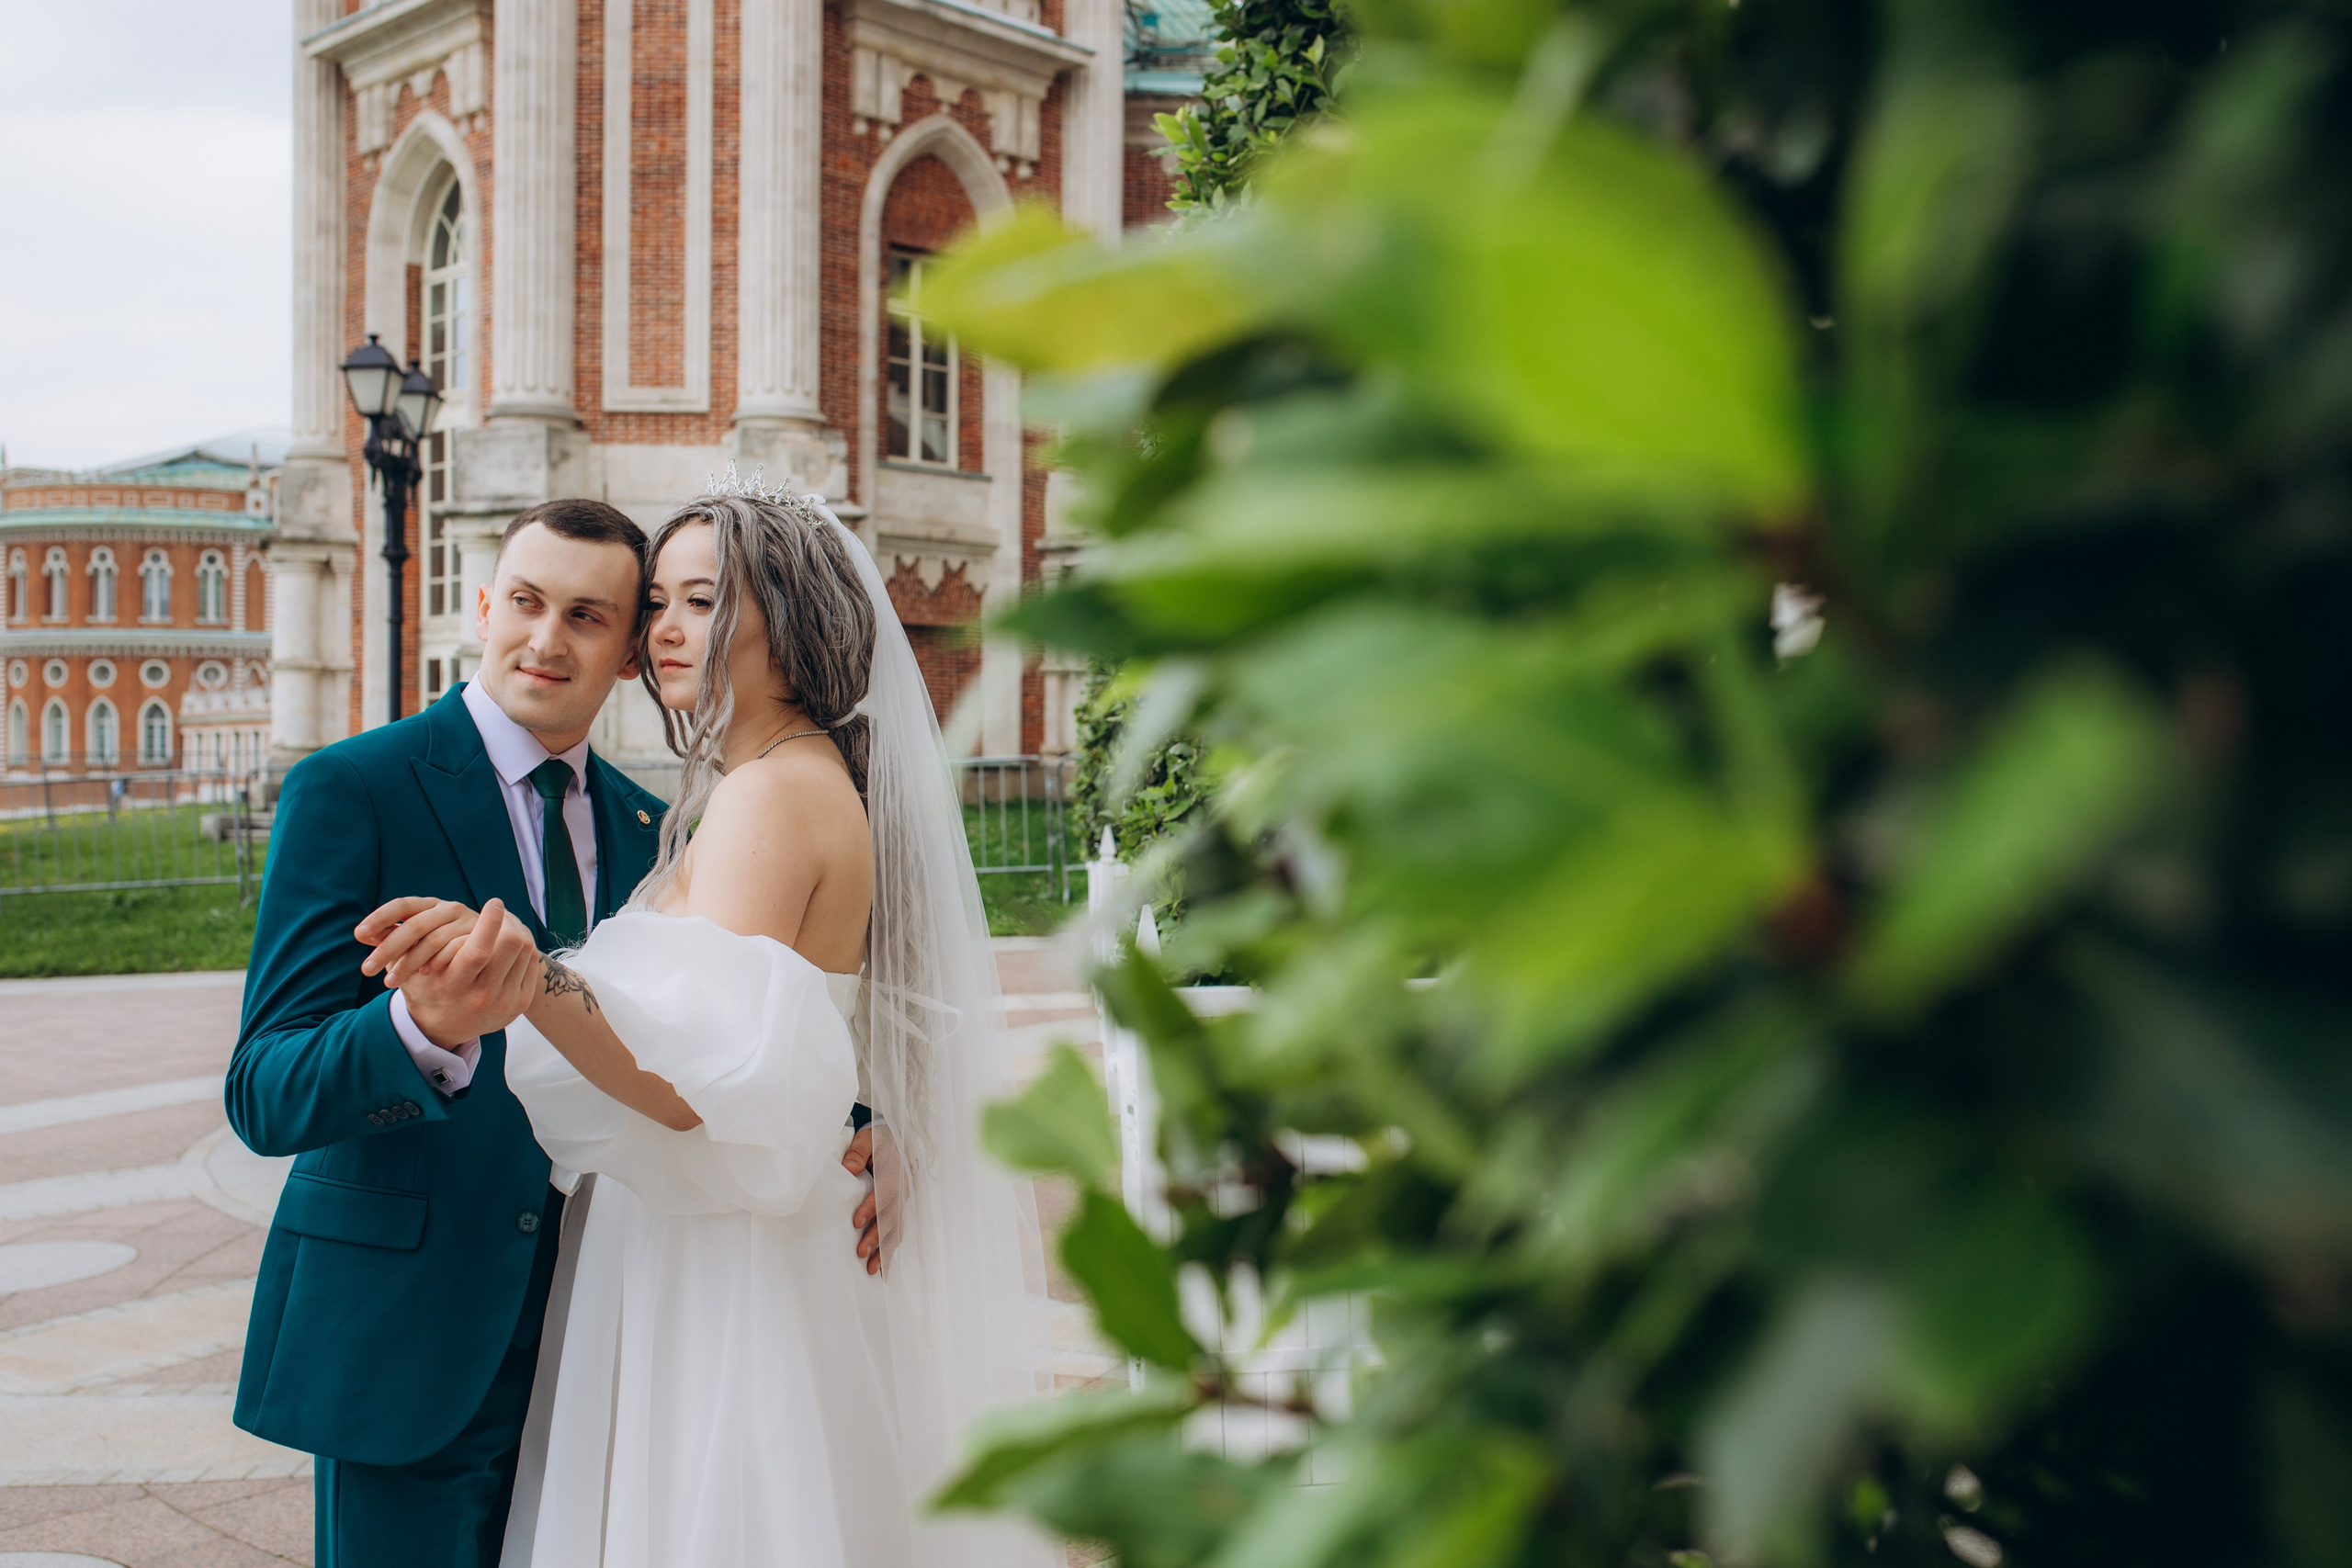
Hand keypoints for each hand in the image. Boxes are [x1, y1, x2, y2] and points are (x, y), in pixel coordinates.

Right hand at [356, 896, 540, 1046]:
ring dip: (519, 931)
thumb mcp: (406, 974)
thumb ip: (393, 948)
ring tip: (508, 921)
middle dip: (509, 922)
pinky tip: (514, 940)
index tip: (492, 902)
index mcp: (454, 987)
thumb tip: (363, 931)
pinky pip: (530, 965)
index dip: (490, 920)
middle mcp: (483, 997)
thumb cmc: (424, 992)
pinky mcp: (520, 1004)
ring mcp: (505, 1002)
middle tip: (503, 910)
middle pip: (511, 945)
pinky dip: (524, 949)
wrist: (446, 1029)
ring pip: (525, 952)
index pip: (480, 948)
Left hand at [844, 1123, 902, 1276]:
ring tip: (871, 1269)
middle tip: (860, 1252)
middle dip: (877, 1235)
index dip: (871, 1207)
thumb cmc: (877, 1141)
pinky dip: (891, 1252)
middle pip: (891, 1216)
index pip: (884, 1191)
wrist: (896, 1141)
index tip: (856, 1222)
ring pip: (896, 1228)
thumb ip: (858, 1152)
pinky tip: (882, 1270)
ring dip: (885, 1249)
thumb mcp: (866, 1139)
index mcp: (894, 1170)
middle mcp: (902, 1188)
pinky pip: (897, 1233)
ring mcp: (902, 1202)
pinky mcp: (900, 1211)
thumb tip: (850, 1168)